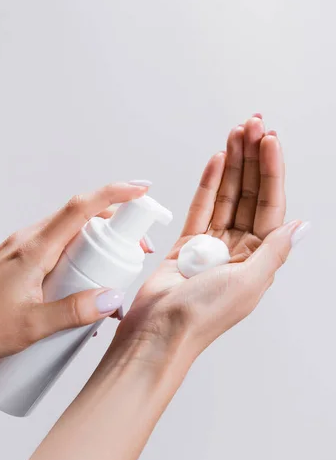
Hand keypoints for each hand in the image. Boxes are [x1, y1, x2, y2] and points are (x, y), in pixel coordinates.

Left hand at [0, 182, 149, 369]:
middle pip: (80, 216)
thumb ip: (74, 312)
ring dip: (96, 243)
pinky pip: (56, 247)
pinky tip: (81, 285)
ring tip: (112, 273)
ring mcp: (22, 249)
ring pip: (69, 232)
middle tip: (136, 248)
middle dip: (115, 224)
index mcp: (35, 248)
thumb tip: (112, 298)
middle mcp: (29, 240)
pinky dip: (77, 255)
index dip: (114, 193)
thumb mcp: (32, 325)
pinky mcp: (19, 261)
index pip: (81, 207)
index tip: (141, 190)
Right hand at [117, 117, 308, 366]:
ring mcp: (212, 244)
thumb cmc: (201, 317)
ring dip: (232, 164)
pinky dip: (207, 183)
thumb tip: (300, 227)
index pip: (270, 204)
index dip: (271, 170)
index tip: (269, 140)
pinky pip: (200, 207)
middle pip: (249, 194)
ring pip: (225, 195)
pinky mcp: (187, 244)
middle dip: (252, 158)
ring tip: (235, 134)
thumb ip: (274, 251)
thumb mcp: (248, 283)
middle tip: (252, 126)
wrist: (157, 333)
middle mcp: (239, 249)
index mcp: (259, 259)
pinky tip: (216, 161)